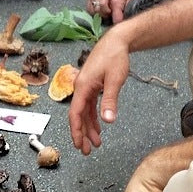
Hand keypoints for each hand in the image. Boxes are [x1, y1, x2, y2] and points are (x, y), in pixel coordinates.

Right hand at [68, 28, 129, 153]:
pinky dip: (93, 117)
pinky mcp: (92, 84)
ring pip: (84, 112)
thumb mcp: (114, 80)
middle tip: (87, 150)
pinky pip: (89, 105)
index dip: (76, 131)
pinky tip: (99, 126)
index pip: (75, 114)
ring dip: (89, 127)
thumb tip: (108, 120)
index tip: (79, 145)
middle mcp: (81, 87)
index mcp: (82, 86)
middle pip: (78, 115)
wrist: (116, 41)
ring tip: (96, 143)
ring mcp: (86, 86)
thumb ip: (110, 100)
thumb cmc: (115, 57)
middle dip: (82, 134)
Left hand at [88, 0, 134, 22]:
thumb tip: (106, 2)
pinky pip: (102, 7)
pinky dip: (107, 11)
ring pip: (96, 11)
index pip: (89, 7)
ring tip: (111, 13)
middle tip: (108, 15)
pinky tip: (112, 10)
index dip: (97, 12)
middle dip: (100, 15)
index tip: (103, 14)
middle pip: (91, 11)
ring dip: (104, 14)